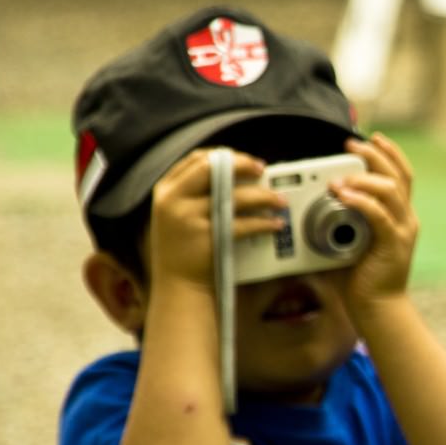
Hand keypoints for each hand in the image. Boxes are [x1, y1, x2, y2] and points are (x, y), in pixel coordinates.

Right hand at [148, 148, 285, 290]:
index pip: (196, 159)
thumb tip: (233, 172)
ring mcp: (188, 218)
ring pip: (235, 196)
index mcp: (165, 191)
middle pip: (213, 168)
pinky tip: (275, 225)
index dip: (225, 155)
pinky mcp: (207, 238)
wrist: (178, 289)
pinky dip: (264, 223)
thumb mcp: (175, 216)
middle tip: (263, 170)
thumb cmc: (183, 251)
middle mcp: (173, 200)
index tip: (245, 161)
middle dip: (242, 166)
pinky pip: (244, 224)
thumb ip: (193, 194)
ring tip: (280, 200)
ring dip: (263, 196)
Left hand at [330, 133, 417, 314]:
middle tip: (352, 145)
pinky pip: (378, 215)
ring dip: (363, 178)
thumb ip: (339, 225)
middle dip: (375, 155)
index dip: (389, 154)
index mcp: (400, 216)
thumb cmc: (362, 280)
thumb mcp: (350, 243)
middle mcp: (406, 219)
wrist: (378, 309)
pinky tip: (343, 195)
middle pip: (398, 175)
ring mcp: (402, 231)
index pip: (402, 175)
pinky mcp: (392, 244)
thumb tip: (310, 212)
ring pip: (390, 190)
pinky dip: (361, 202)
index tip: (372, 139)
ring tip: (341, 176)